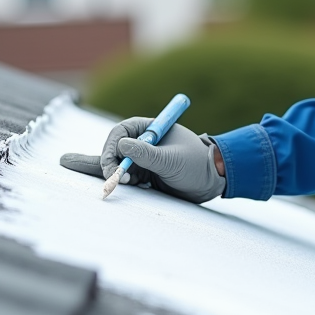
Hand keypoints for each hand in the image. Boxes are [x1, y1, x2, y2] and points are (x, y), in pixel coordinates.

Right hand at [59, 117, 225, 202]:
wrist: (212, 181)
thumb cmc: (197, 164)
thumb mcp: (172, 160)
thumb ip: (147, 154)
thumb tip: (121, 146)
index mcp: (150, 128)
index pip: (121, 133)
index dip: (113, 148)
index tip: (114, 165)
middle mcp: (143, 141)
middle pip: (114, 149)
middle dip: (109, 164)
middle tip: (112, 180)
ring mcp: (142, 158)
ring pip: (116, 164)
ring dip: (111, 173)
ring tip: (106, 186)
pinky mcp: (144, 174)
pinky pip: (123, 176)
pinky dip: (115, 180)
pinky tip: (103, 184)